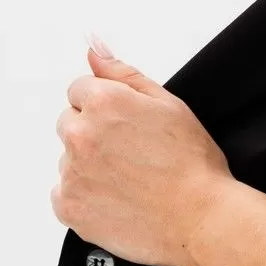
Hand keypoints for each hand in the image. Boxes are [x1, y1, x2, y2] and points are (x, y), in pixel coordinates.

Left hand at [52, 36, 233, 265]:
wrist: (202, 218)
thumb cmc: (193, 164)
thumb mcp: (168, 104)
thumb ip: (123, 73)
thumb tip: (93, 47)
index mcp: (103, 102)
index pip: (80, 90)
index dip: (108, 106)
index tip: (128, 125)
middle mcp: (80, 134)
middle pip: (70, 123)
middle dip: (94, 133)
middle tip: (133, 154)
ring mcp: (71, 172)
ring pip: (69, 160)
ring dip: (91, 166)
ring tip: (131, 180)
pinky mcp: (68, 206)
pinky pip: (64, 194)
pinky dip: (86, 197)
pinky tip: (118, 199)